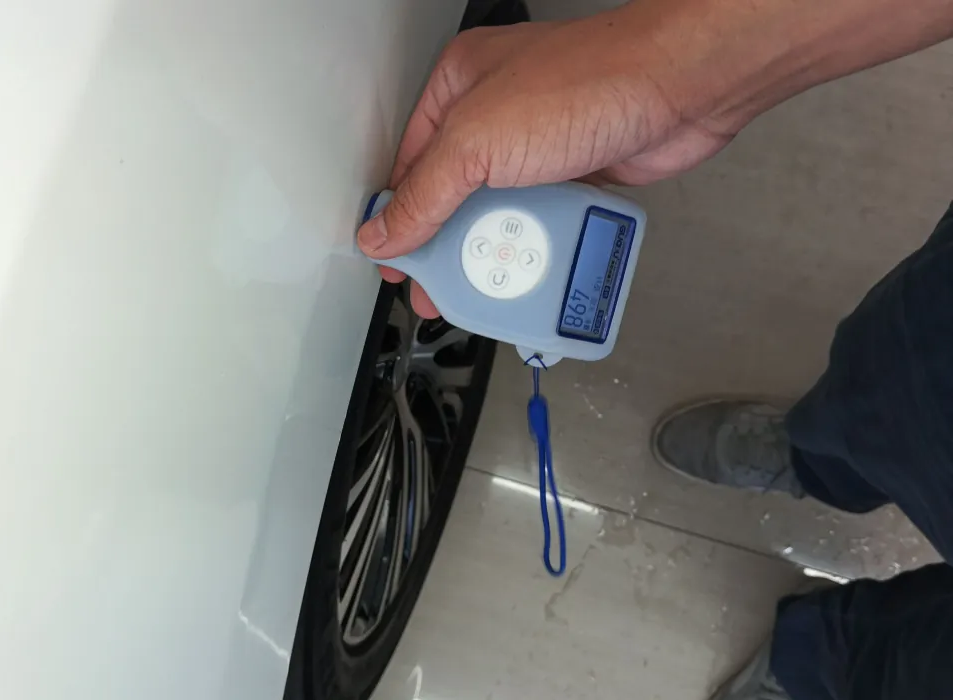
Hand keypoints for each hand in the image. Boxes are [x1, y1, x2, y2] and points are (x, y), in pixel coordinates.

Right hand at [356, 12, 737, 317]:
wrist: (681, 88)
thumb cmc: (589, 81)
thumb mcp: (478, 143)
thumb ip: (424, 195)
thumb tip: (383, 234)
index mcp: (459, 87)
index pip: (409, 164)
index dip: (397, 217)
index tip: (393, 261)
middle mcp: (496, 114)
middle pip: (453, 194)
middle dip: (445, 246)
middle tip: (435, 289)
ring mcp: (539, 144)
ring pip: (501, 211)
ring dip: (495, 248)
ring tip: (483, 284)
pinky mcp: (576, 172)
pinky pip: (544, 219)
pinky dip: (537, 243)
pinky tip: (531, 262)